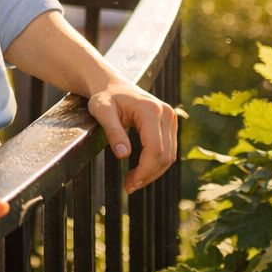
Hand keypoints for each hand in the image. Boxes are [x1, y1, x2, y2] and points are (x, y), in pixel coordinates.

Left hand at [85, 78, 177, 192]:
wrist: (111, 84)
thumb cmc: (104, 97)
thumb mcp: (101, 111)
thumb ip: (113, 131)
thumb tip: (124, 155)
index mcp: (151, 110)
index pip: (155, 148)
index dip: (145, 170)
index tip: (130, 183)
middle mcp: (166, 113)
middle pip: (165, 155)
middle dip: (147, 175)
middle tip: (128, 187)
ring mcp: (171, 118)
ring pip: (169, 156)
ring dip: (153, 173)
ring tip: (132, 182)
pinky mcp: (170, 124)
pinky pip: (168, 150)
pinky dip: (156, 164)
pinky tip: (141, 171)